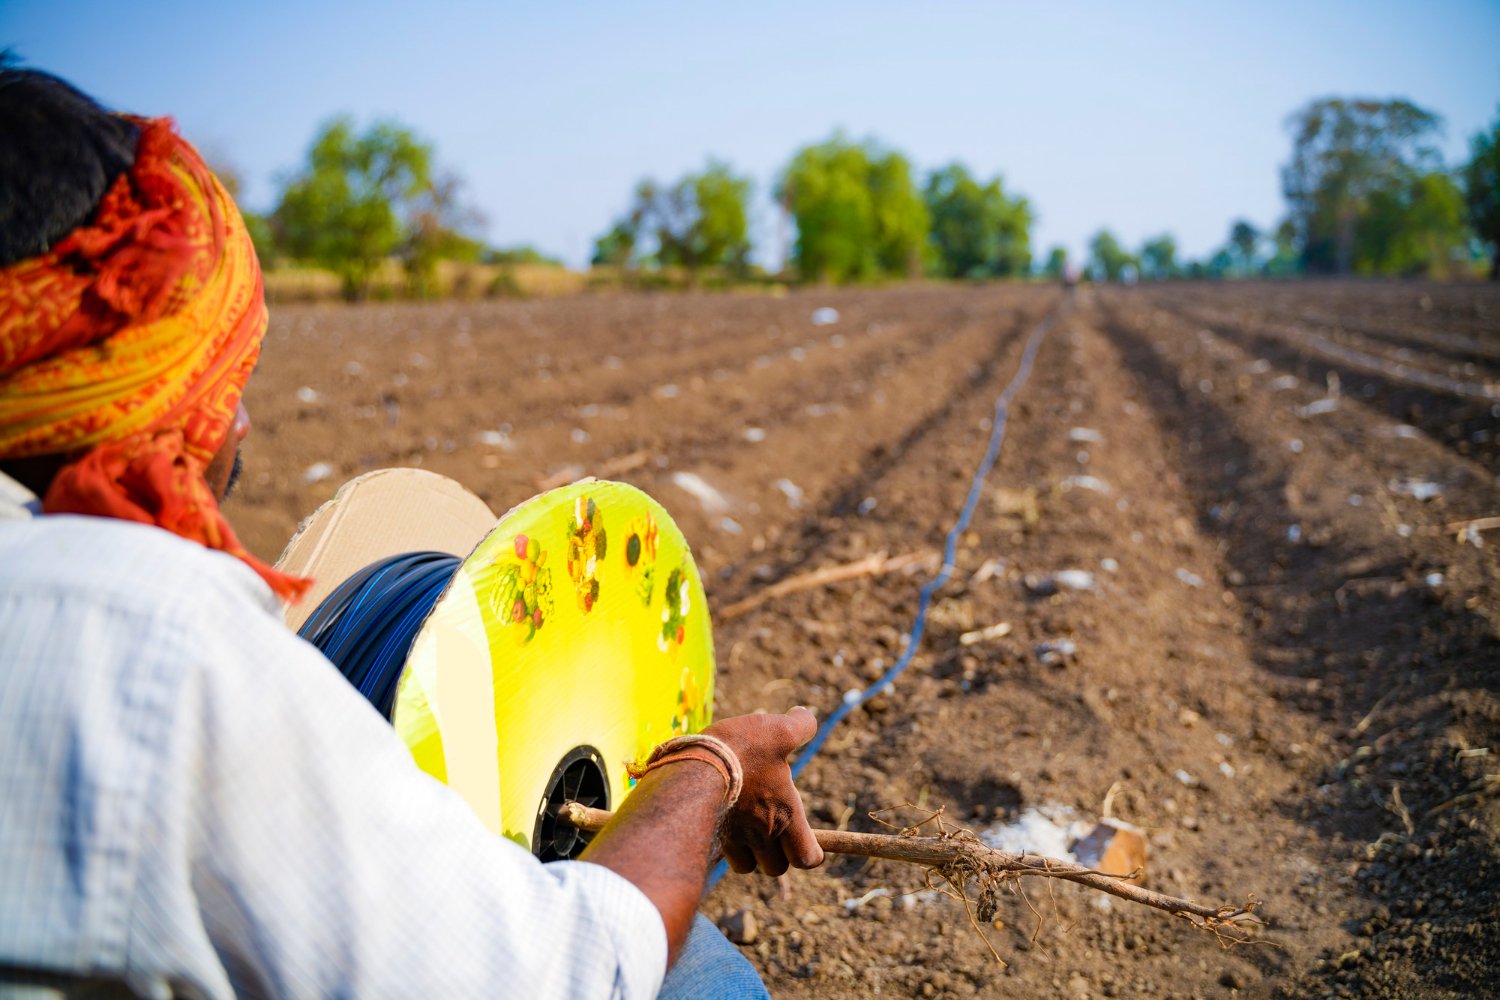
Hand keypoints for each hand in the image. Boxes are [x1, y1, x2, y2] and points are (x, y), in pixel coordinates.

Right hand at [704, 707, 823, 875]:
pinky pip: (721, 856)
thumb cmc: (742, 750)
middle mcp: (763, 836)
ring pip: (746, 866)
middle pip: (776, 868)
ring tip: (745, 826)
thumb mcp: (778, 730)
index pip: (807, 859)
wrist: (694, 765)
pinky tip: (721, 820)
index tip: (803, 836)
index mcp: (786, 815)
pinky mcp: (710, 837)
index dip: (809, 851)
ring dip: (749, 854)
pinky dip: (725, 846)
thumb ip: (800, 724)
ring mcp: (734, 840)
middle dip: (776, 854)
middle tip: (770, 825)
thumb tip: (805, 713)